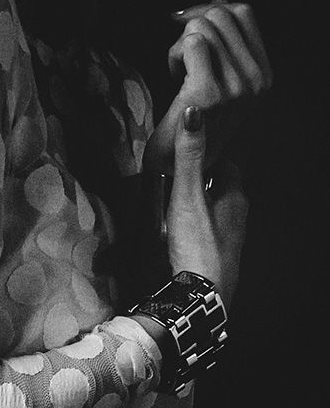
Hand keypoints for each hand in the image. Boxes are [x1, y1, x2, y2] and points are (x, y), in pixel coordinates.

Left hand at [144, 0, 272, 174]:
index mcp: (263, 75)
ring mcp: (235, 88)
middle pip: (221, 14)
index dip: (209, 9)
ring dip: (180, 45)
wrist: (177, 162)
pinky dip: (173, 55)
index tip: (188, 26)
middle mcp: (255, 82)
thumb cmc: (193, 119)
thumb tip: (219, 0)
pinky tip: (174, 79)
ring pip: (202, 26)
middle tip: (183, 57)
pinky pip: (191, 43)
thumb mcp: (219, 76)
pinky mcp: (208, 93)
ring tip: (180, 72)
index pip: (243, 13)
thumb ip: (224, 40)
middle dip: (192, 27)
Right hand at [165, 106, 248, 308]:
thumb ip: (188, 155)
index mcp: (236, 196)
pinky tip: (175, 229)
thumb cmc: (197, 242)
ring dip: (195, 203)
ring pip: (213, 210)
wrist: (201, 297)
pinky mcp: (218, 257)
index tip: (186, 150)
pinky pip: (206, 231)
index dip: (208, 155)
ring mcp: (230, 239)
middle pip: (220, 187)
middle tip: (172, 173)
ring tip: (169, 199)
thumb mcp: (188, 194)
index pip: (226, 163)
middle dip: (200, 179)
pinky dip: (193, 225)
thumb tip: (193, 110)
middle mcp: (239, 216)